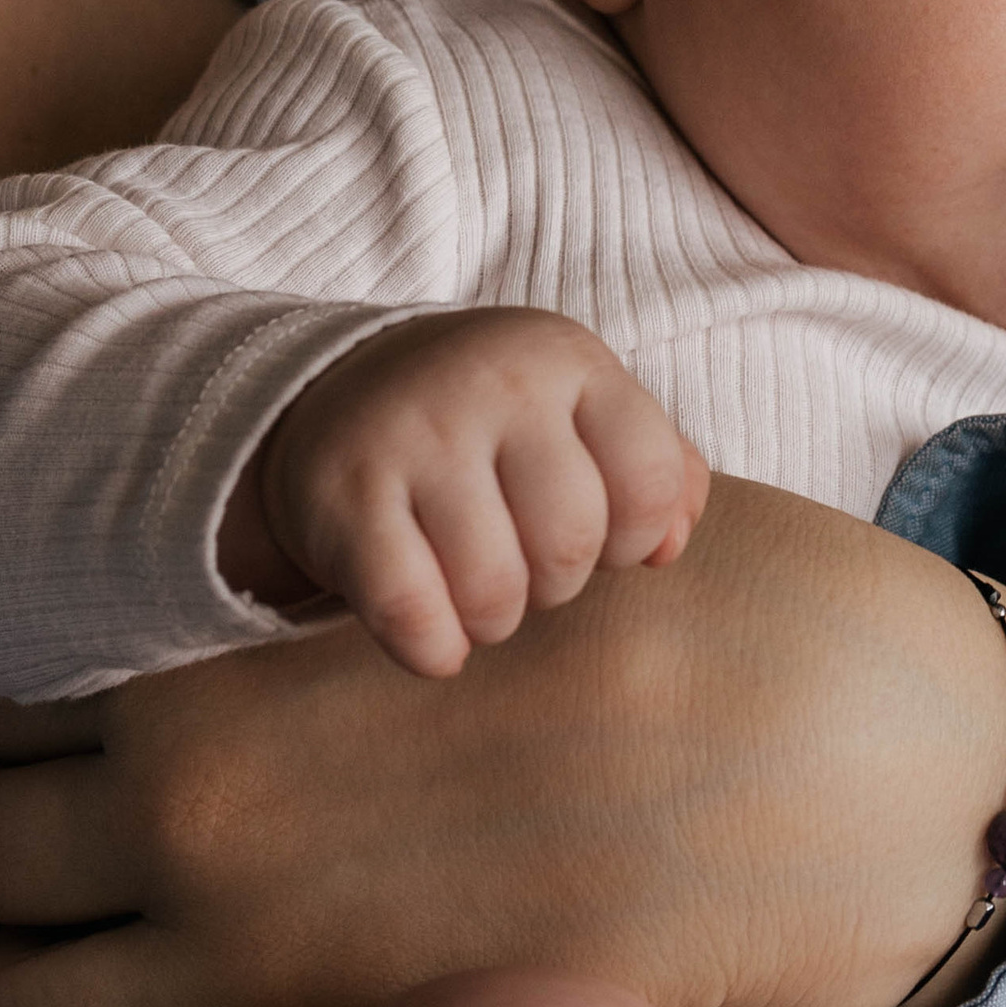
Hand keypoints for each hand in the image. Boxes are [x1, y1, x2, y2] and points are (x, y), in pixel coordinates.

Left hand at [0, 474, 1005, 1006]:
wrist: (762, 752)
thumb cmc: (589, 628)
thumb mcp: (397, 570)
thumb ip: (247, 618)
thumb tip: (138, 621)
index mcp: (198, 684)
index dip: (10, 707)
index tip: (58, 715)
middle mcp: (187, 831)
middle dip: (8, 847)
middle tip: (68, 836)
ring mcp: (246, 977)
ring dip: (37, 986)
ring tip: (96, 957)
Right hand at [216, 308, 710, 676]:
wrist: (336, 388)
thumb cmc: (489, 422)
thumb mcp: (580, 409)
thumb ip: (657, 468)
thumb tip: (669, 548)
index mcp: (564, 359)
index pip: (649, 479)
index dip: (633, 533)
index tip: (597, 529)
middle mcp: (490, 384)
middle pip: (571, 545)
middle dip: (555, 582)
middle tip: (521, 560)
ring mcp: (412, 435)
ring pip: (494, 591)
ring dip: (490, 618)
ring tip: (471, 584)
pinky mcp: (344, 496)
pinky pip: (413, 615)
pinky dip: (431, 646)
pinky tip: (428, 624)